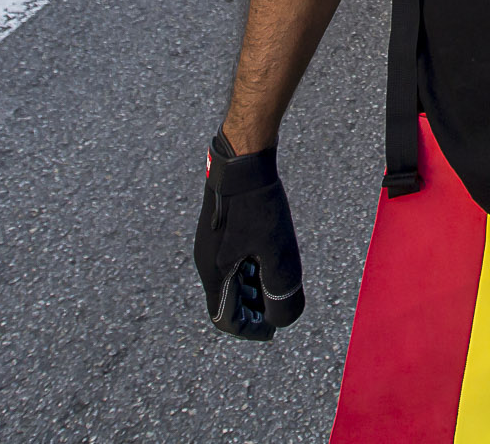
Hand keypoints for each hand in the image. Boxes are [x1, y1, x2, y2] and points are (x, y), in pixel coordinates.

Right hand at [195, 135, 304, 340]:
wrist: (243, 159)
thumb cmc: (259, 206)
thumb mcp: (277, 253)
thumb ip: (281, 292)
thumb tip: (281, 321)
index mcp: (214, 273)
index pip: (225, 319)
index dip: (251, 330)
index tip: (274, 329)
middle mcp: (207, 262)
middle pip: (228, 301)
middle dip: (255, 310)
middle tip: (280, 306)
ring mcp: (212, 245)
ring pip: (232, 281)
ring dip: (255, 289)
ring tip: (279, 285)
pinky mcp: (220, 230)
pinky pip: (233, 261)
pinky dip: (251, 270)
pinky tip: (271, 259)